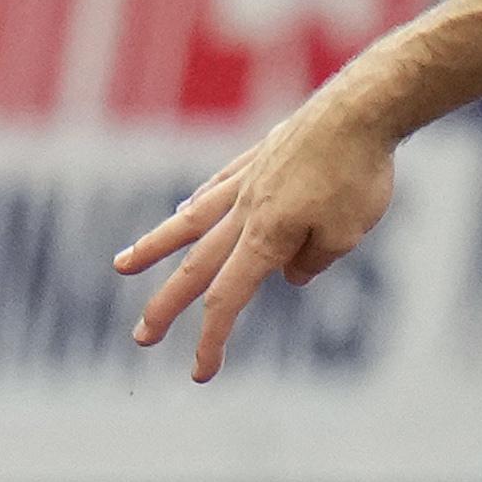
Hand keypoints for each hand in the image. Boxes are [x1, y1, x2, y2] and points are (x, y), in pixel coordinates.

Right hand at [115, 93, 400, 381]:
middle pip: (196, 267)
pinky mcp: (257, 157)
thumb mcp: (348, 233)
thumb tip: (289, 275)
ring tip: (122, 266)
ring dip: (154, 247)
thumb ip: (315, 261)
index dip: (211, 338)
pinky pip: (218, 187)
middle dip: (166, 307)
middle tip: (141, 337)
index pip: (228, 298)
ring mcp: (246, 182)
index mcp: (266, 238)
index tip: (200, 372)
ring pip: (190, 222)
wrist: (359, 109)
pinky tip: (185, 211)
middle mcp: (245, 212)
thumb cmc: (359, 174)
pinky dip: (197, 204)